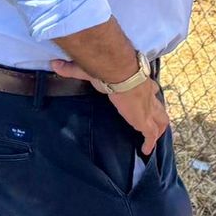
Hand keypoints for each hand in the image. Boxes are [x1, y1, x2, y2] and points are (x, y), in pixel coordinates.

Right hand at [50, 59, 170, 154]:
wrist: (121, 75)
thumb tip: (54, 64)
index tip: (146, 100)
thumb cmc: (110, 71)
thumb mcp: (92, 71)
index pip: (149, 90)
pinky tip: (145, 151)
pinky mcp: (145, 122)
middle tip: (155, 124)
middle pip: (158, 108)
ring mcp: (148, 110)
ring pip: (160, 121)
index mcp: (140, 84)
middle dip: (158, 116)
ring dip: (158, 130)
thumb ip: (73, 69)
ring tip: (153, 139)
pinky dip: (149, 144)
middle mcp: (149, 97)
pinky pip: (150, 136)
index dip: (149, 96)